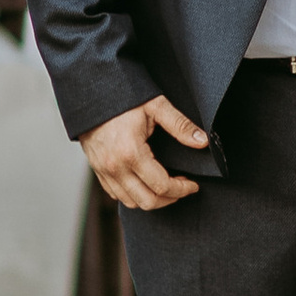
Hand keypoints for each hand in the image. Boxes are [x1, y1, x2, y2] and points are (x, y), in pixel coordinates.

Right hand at [81, 96, 209, 209]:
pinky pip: (116, 195)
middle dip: (170, 199)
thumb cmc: (123, 98)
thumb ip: (180, 125)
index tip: (193, 185)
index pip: (162, 186)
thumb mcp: (155, 106)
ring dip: (152, 199)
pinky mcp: (97, 170)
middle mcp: (115, 167)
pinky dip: (133, 195)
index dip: (182, 189)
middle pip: (147, 201)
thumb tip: (203, 141)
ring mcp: (104, 171)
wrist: (91, 94)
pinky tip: (145, 183)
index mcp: (131, 153)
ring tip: (166, 186)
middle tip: (182, 187)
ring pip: (131, 202)